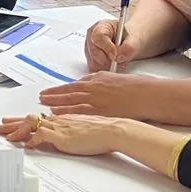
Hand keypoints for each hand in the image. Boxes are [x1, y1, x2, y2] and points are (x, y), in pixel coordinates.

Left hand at [0, 113, 123, 156]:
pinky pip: (42, 136)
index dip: (21, 121)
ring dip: (17, 132)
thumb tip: (63, 137)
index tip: (10, 123)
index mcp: (62, 119)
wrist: (113, 130)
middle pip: (29, 120)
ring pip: (31, 125)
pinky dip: (32, 140)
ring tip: (6, 138)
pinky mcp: (63, 136)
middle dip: (11, 125)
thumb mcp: (82, 129)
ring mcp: (59, 128)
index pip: (36, 119)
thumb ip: (70, 132)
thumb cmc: (102, 131)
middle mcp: (58, 121)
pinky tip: (26, 146)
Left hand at [38, 72, 158, 118]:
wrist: (148, 94)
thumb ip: (107, 83)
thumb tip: (100, 85)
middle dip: (54, 93)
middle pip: (69, 90)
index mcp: (100, 78)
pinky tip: (54, 112)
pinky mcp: (97, 110)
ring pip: (69, 99)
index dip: (64, 88)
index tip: (56, 90)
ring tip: (42, 102)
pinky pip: (76, 110)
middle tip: (42, 95)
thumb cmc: (140, 88)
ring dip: (54, 101)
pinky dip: (64, 111)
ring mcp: (95, 98)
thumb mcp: (120, 80)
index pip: (77, 84)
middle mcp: (94, 86)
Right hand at [86, 19, 136, 71]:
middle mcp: (92, 38)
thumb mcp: (134, 39)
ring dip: (108, 66)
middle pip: (95, 52)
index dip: (107, 47)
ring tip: (119, 62)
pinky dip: (105, 70)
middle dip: (109, 60)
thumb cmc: (128, 38)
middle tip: (121, 62)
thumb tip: (119, 57)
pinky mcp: (90, 60)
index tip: (115, 56)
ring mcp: (89, 50)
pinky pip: (95, 69)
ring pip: (94, 63)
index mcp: (101, 27)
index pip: (99, 37)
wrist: (128, 43)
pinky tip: (113, 65)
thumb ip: (128, 47)